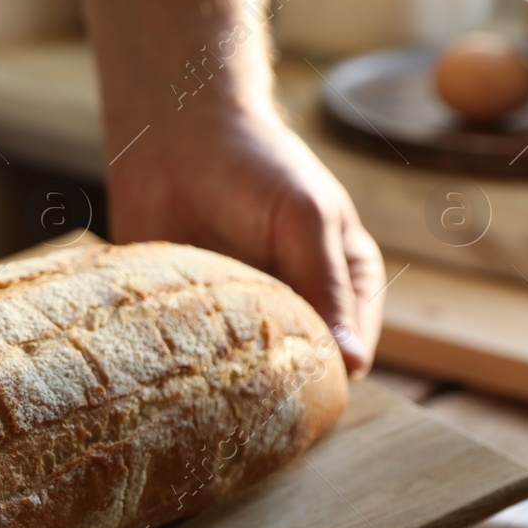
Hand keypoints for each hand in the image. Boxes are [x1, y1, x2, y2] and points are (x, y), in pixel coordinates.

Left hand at [105, 107, 384, 376]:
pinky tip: (173, 363)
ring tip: (206, 376)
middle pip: (294, 374)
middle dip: (273, 388)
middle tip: (242, 392)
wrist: (175, 136)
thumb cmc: (257, 165)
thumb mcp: (306, 220)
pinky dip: (186, 365)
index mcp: (342, 288)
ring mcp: (241, 320)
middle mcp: (295, 311)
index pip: (348, 357)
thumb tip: (354, 367)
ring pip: (242, 376)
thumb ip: (327, 288)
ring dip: (225, 381)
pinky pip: (194, 360)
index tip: (293, 392)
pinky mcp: (192, 321)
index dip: (325, 379)